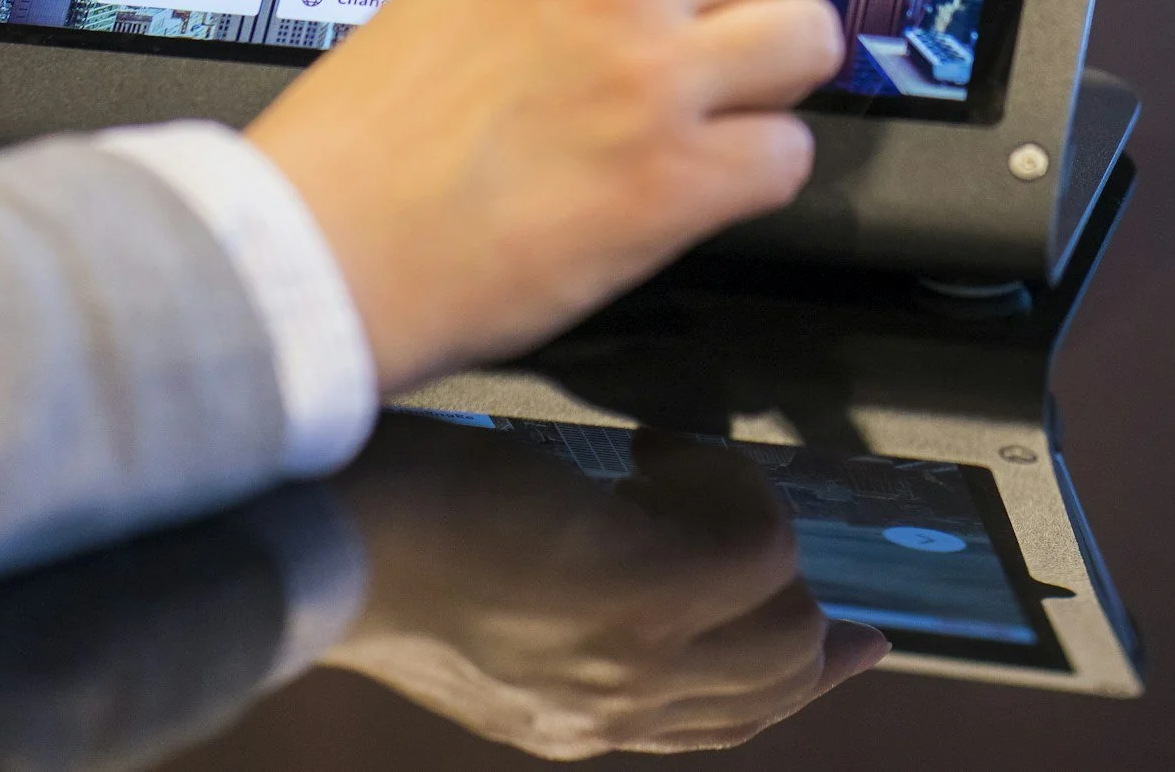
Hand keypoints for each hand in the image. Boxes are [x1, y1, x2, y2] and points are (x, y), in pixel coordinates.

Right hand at [246, 0, 911, 392]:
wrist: (317, 246)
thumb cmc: (371, 131)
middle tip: (757, 25)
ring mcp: (654, 83)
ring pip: (814, 45)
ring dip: (782, 82)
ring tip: (713, 111)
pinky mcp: (671, 186)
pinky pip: (787, 158)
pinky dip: (756, 174)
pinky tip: (694, 183)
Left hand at [328, 414, 887, 758]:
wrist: (320, 530)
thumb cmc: (375, 535)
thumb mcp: (481, 603)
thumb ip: (564, 613)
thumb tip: (635, 553)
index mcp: (573, 721)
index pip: (723, 724)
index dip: (801, 678)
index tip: (854, 641)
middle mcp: (613, 708)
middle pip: (776, 679)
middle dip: (798, 596)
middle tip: (762, 516)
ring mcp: (636, 657)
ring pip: (787, 619)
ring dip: (750, 520)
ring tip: (670, 469)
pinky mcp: (646, 589)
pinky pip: (761, 545)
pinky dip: (724, 481)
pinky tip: (654, 450)